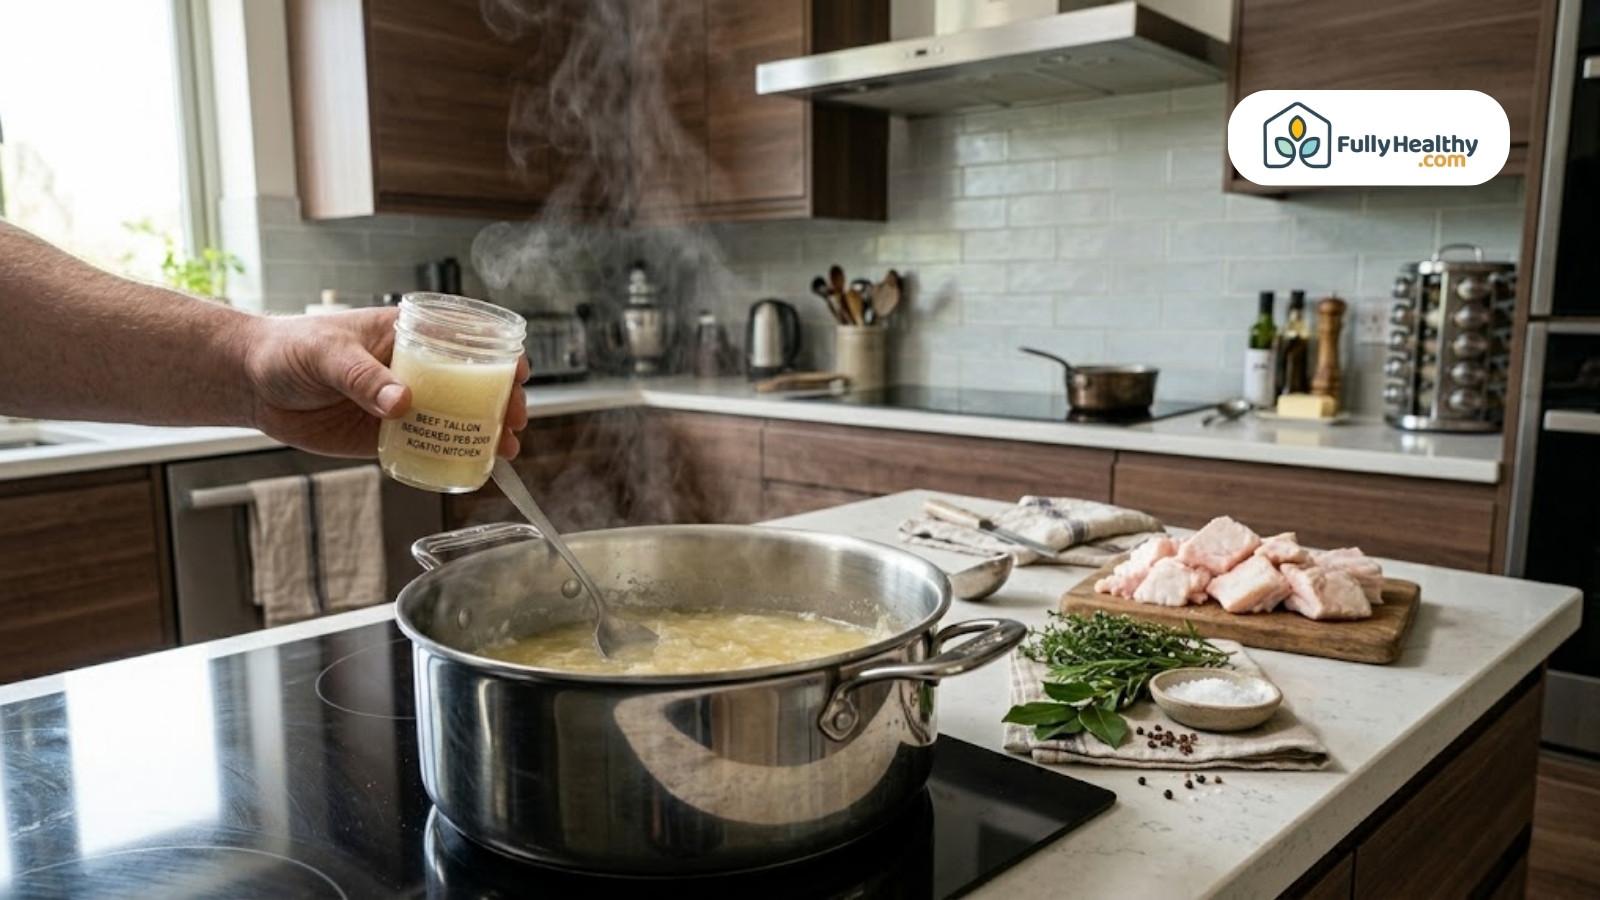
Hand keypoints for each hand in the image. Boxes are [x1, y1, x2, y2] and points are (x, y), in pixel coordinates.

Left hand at [243, 308, 528, 458]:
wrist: (252, 383)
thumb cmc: (290, 349)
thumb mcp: (328, 354)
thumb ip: (364, 377)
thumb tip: (404, 402)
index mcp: (407, 335)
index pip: (466, 338)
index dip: (499, 353)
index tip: (517, 372)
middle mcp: (415, 369)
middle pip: (473, 383)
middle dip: (502, 401)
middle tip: (515, 420)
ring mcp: (403, 404)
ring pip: (457, 418)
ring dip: (486, 433)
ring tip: (507, 449)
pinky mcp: (386, 435)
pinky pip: (427, 447)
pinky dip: (452, 458)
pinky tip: (472, 468)